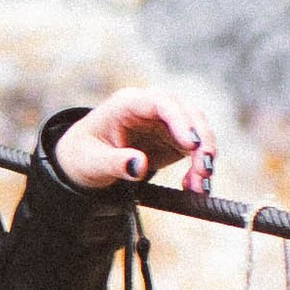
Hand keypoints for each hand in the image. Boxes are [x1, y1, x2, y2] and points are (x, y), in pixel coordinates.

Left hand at [51, 87, 216, 196]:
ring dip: (204, 157)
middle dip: (201, 140)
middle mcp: (150, 108)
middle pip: (187, 113)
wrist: (84, 160)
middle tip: (205, 171)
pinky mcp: (172, 139)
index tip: (192, 145)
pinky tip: (194, 186)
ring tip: (200, 185)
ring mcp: (164, 122)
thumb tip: (139, 165)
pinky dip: (198, 167)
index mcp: (127, 103)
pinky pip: (194, 150)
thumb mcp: (92, 162)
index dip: (180, 120)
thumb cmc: (84, 154)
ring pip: (196, 131)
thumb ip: (115, 163)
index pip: (160, 102)